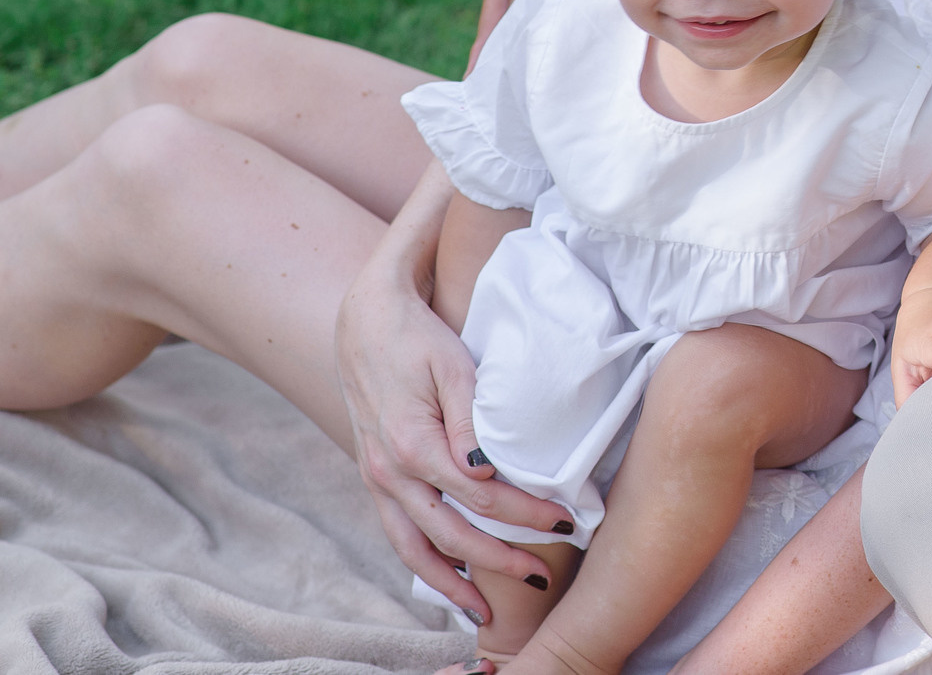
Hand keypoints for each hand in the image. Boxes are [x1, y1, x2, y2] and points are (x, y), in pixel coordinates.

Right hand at [334, 253, 569, 618]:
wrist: (364, 318)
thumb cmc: (419, 338)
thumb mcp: (452, 368)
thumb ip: (469, 423)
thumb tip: (488, 474)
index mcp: (413, 445)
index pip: (482, 497)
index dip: (526, 514)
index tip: (566, 520)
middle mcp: (389, 472)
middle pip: (451, 535)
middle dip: (499, 561)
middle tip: (543, 576)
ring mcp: (376, 478)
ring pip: (413, 549)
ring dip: (450, 585)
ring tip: (485, 614)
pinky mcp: (374, 476)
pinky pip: (398, 533)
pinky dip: (423, 562)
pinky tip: (449, 576)